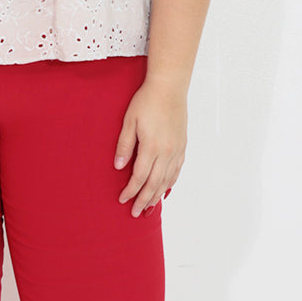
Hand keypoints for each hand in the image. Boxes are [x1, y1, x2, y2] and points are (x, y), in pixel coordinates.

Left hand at [113, 80, 186, 216]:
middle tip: (135, 212)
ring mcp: (177, 149)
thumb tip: (118, 167)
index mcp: (152, 146)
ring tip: (149, 207)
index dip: (131, 191)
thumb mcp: (129, 121)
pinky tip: (164, 190)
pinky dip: (170, 183)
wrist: (170, 87)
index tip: (122, 200)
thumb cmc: (146, 101)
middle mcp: (167, 151)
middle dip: (144, 199)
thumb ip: (124, 145)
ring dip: (157, 195)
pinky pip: (177, 170)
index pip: (140, 177)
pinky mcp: (182, 145)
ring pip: (167, 179)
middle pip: (155, 183)